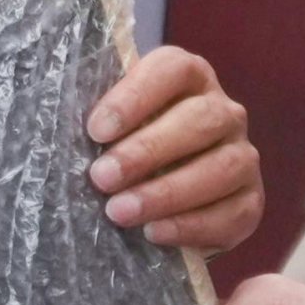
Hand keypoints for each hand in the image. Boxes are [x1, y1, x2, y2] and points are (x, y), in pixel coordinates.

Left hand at [89, 44, 261, 252]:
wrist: (161, 203)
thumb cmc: (125, 152)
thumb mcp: (110, 130)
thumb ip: (99, 123)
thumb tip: (53, 128)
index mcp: (189, 78)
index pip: (172, 70)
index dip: (136, 97)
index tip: (97, 129)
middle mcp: (224, 112)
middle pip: (200, 119)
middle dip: (147, 151)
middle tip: (101, 177)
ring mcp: (242, 156)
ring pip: (221, 167)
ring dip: (167, 192)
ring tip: (120, 212)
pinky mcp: (250, 201)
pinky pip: (232, 213)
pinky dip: (191, 226)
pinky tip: (154, 234)